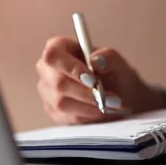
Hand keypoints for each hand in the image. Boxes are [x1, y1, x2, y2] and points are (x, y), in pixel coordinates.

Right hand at [36, 36, 165, 123]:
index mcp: (58, 47)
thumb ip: (109, 57)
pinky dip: (88, 116)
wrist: (118, 95)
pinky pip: (67, 117)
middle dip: (86, 92)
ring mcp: (47, 91)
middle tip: (109, 97)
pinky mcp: (53, 111)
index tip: (92, 79)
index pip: (53, 55)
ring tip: (110, 105)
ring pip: (62, 103)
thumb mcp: (117, 62)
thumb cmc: (113, 73)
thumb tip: (96, 61)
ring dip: (90, 106)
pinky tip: (102, 112)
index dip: (71, 68)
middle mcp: (47, 69)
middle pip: (57, 82)